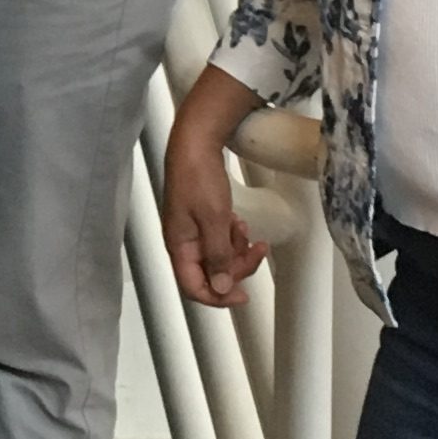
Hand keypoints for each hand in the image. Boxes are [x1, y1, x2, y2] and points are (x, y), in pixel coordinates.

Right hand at [162, 67, 270, 306]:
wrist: (196, 141)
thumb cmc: (200, 177)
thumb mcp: (214, 219)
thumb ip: (218, 256)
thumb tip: (221, 289)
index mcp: (179, 246)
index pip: (194, 287)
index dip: (218, 297)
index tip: (243, 295)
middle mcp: (183, 242)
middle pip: (209, 273)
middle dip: (236, 267)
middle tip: (258, 251)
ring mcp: (191, 229)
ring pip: (217, 256)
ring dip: (237, 250)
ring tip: (248, 232)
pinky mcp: (200, 218)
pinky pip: (218, 239)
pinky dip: (232, 237)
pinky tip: (240, 223)